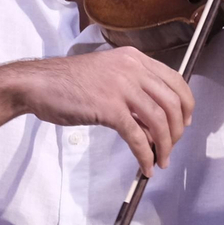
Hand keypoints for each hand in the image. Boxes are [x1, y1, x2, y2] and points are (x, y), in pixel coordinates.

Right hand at [13, 46, 193, 176]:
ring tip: (161, 160)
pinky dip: (145, 154)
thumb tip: (152, 121)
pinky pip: (137, 136)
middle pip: (172, 102)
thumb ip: (132, 90)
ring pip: (159, 121)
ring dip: (165, 146)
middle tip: (172, 146)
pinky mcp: (109, 108)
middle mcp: (132, 68)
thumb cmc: (67, 82)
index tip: (185, 122)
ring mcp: (121, 87)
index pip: (176, 80)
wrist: (38, 84)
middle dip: (178, 130)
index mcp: (134, 58)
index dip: (186, 104)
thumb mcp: (107, 75)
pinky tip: (145, 166)